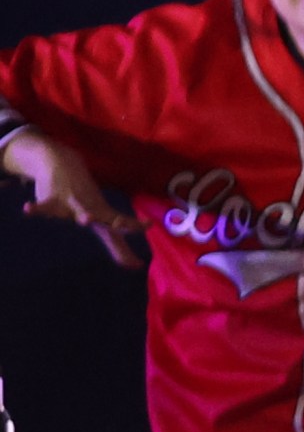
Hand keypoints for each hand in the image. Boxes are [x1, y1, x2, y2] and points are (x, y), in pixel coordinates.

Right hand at [5, 126, 140, 269]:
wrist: (64, 164)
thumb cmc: (88, 201)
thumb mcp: (104, 220)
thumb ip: (118, 246)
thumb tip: (137, 266)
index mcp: (104, 215)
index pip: (123, 225)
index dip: (134, 228)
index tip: (148, 230)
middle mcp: (92, 209)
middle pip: (105, 218)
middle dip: (114, 222)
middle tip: (121, 225)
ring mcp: (73, 203)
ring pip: (78, 209)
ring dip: (82, 214)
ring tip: (85, 219)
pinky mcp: (52, 199)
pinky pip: (43, 206)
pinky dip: (35, 209)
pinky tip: (27, 209)